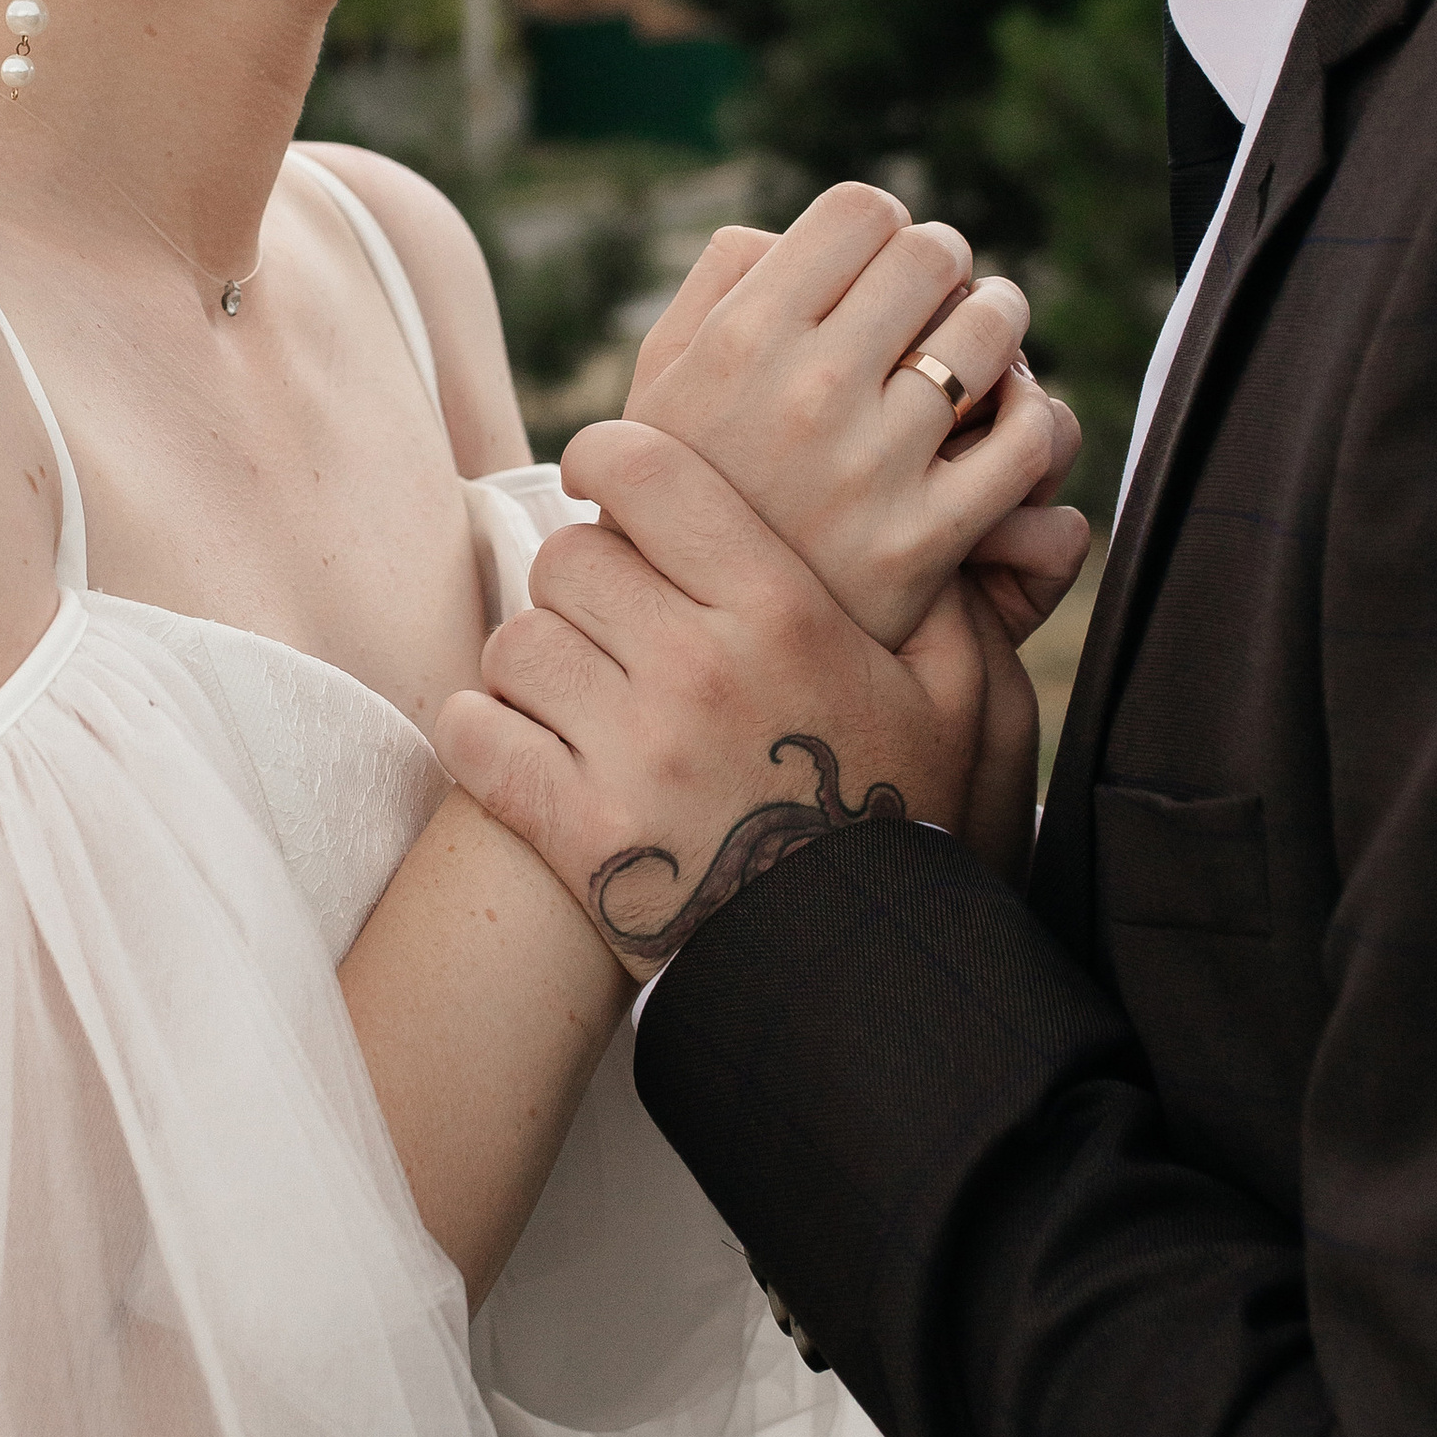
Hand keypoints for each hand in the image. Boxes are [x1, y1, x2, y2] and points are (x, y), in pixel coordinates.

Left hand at [433, 419, 984, 981]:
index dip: (610, 459)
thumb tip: (937, 524)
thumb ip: (948, 599)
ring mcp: (632, 750)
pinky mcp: (577, 830)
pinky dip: (481, 733)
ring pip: (518, 643)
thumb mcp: (963, 702)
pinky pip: (473, 733)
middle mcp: (699, 667)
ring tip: (575, 693)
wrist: (862, 978)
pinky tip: (515, 743)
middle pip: (569, 556)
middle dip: (582, 580)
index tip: (609, 482)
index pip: (647, 474)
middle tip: (611, 618)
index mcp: (783, 612)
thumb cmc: (910, 826)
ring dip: (534, 663)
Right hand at [625, 184, 1087, 649]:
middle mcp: (806, 391)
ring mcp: (872, 466)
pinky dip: (1032, 419)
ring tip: (982, 350)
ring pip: (995, 329)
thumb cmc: (686, 495)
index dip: (885, 230)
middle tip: (935, 307)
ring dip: (999, 326)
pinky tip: (1005, 426)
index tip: (881, 271)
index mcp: (737, 339)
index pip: (863, 210)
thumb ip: (720, 286)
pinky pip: (1027, 438)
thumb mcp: (659, 383)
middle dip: (944, 271)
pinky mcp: (927, 540)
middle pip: (936, 254)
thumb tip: (797, 233)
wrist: (694, 655)